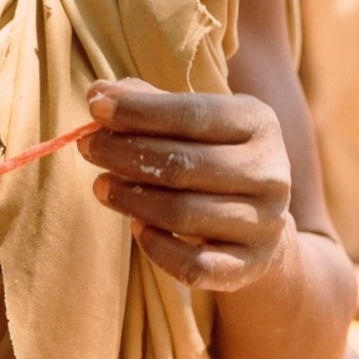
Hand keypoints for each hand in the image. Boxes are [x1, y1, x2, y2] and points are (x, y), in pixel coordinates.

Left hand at [78, 78, 291, 291]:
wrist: (260, 228)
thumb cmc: (215, 162)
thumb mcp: (196, 125)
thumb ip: (151, 105)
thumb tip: (98, 93)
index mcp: (259, 123)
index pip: (193, 114)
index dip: (140, 111)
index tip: (95, 107)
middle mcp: (270, 172)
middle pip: (183, 165)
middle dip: (125, 154)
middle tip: (88, 148)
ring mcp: (263, 223)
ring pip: (183, 214)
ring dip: (131, 200)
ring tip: (101, 186)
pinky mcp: (249, 266)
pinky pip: (192, 264)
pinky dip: (156, 247)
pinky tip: (136, 228)